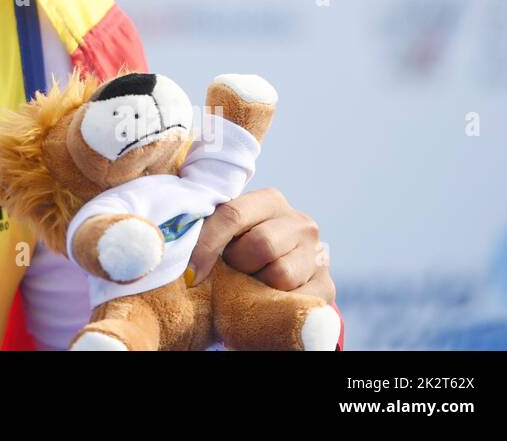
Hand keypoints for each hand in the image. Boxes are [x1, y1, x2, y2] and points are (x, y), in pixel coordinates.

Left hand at [187, 187, 334, 303]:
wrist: (271, 284)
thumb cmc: (236, 254)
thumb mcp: (224, 236)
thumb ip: (207, 229)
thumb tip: (178, 249)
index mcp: (270, 200)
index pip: (233, 214)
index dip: (206, 244)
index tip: (189, 272)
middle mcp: (300, 222)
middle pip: (261, 244)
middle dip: (238, 264)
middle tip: (231, 270)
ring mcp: (317, 254)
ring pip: (281, 274)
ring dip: (257, 286)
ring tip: (250, 282)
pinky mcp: (327, 286)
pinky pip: (300, 300)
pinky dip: (277, 306)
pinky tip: (267, 300)